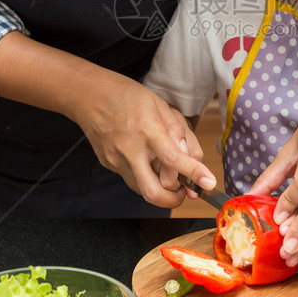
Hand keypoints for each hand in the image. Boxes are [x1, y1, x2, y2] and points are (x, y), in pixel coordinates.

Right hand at [73, 73, 216, 208]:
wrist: (89, 96)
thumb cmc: (127, 96)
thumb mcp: (160, 105)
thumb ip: (178, 132)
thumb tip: (191, 158)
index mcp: (147, 130)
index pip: (173, 159)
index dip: (194, 174)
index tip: (208, 183)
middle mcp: (130, 149)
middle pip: (153, 192)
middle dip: (174, 200)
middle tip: (184, 191)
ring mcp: (117, 160)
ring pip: (143, 190)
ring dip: (159, 188)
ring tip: (166, 170)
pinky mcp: (109, 165)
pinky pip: (132, 179)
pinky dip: (145, 176)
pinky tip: (146, 159)